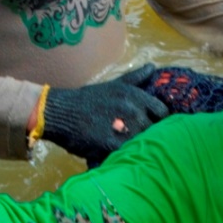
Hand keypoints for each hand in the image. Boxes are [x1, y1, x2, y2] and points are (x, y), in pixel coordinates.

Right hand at [42, 65, 170, 164]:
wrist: (60, 112)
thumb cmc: (88, 99)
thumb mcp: (114, 85)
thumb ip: (136, 78)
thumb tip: (153, 67)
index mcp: (135, 96)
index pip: (162, 112)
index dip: (159, 120)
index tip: (152, 125)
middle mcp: (133, 110)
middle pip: (154, 129)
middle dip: (149, 135)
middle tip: (140, 139)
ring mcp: (123, 127)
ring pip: (143, 142)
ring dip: (138, 146)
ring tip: (131, 149)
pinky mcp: (111, 144)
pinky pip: (128, 153)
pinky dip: (127, 155)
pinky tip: (121, 155)